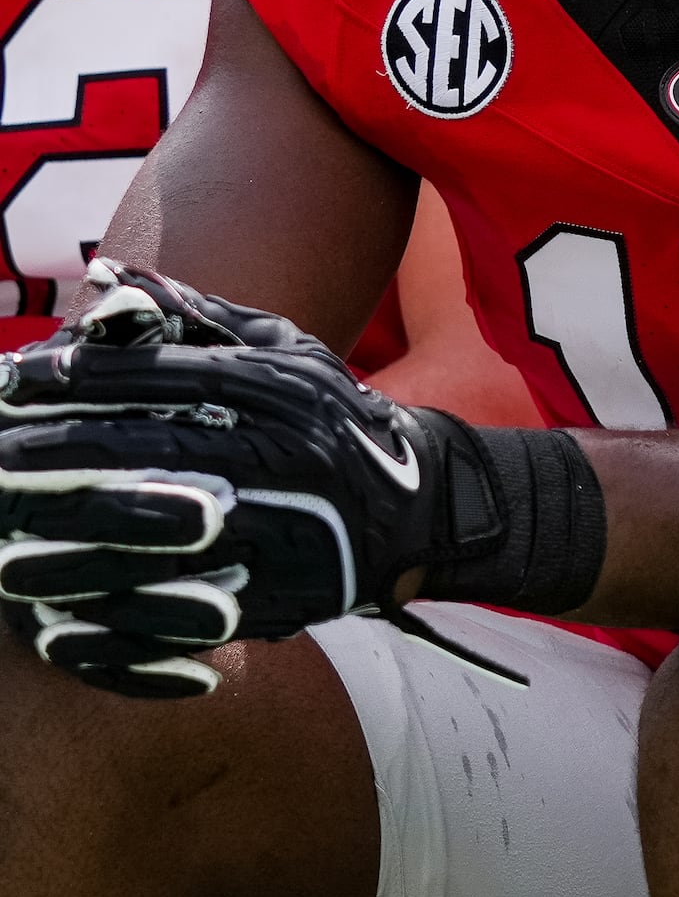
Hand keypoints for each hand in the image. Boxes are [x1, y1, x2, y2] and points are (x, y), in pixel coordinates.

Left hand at [0, 261, 492, 696]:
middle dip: (52, 458)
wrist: (419, 510)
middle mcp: (276, 452)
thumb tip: (103, 277)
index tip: (13, 381)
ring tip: (4, 551)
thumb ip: (192, 314)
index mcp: (276, 388)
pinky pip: (182, 608)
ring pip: (153, 534)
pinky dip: (117, 617)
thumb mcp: (283, 351)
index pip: (160, 375)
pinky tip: (63, 618)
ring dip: (68, 543)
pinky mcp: (275, 592)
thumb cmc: (330, 420)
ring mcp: (277, 526)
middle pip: (142, 451)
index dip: (79, 378)